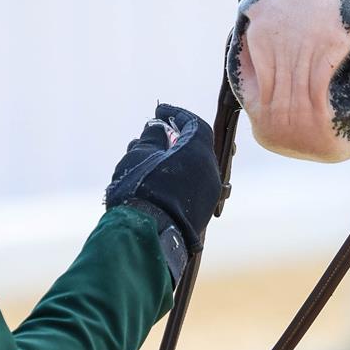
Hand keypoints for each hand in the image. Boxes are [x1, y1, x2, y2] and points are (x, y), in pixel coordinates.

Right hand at [105, 103, 222, 267]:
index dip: (176, 114)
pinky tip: (156, 183)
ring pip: (193, 169)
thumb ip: (151, 138)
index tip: (160, 113)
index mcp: (198, 151)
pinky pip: (192, 187)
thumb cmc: (141, 190)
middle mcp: (210, 171)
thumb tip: (158, 129)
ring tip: (149, 162)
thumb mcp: (139, 155)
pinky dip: (177, 178)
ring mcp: (209, 194)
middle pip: (195, 147)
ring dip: (175, 161)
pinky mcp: (202, 213)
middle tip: (153, 136)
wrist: (148, 237)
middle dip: (174, 139)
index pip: (194, 124)